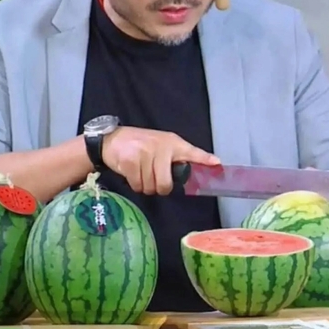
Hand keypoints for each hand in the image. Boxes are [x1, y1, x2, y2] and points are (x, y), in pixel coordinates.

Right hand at [102, 126, 219, 194]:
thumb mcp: (161, 145)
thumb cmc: (140, 145)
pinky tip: (131, 172)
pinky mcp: (131, 161)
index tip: (216, 163)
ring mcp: (145, 153)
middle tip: (153, 179)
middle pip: (166, 185)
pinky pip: (137, 186)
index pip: (191, 151)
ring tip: (140, 172)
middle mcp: (161, 147)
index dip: (203, 158)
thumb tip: (191, 173)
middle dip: (159, 188)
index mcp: (172, 143)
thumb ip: (175, 158)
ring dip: (144, 186)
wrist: (112, 140)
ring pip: (150, 187)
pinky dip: (134, 184)